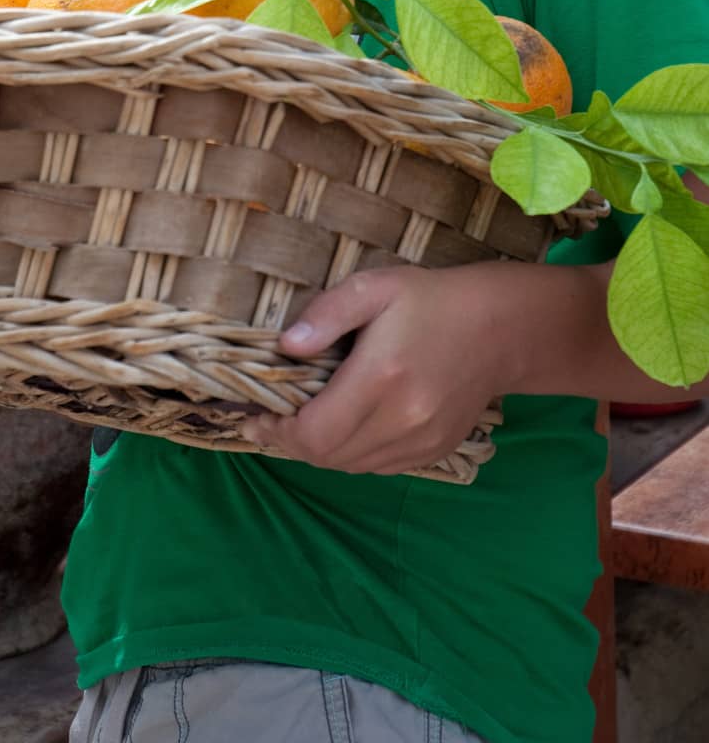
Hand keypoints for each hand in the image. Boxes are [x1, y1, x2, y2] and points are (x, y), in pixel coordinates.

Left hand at [243, 265, 504, 474]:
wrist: (500, 328)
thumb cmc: (429, 300)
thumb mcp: (373, 288)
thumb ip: (325, 316)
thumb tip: (286, 347)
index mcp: (381, 377)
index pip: (313, 433)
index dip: (276, 431)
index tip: (254, 417)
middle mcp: (403, 419)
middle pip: (327, 456)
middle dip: (290, 442)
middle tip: (268, 420)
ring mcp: (422, 441)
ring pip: (351, 466)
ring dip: (320, 450)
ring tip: (300, 423)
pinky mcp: (435, 450)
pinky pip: (378, 467)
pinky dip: (352, 454)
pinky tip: (342, 427)